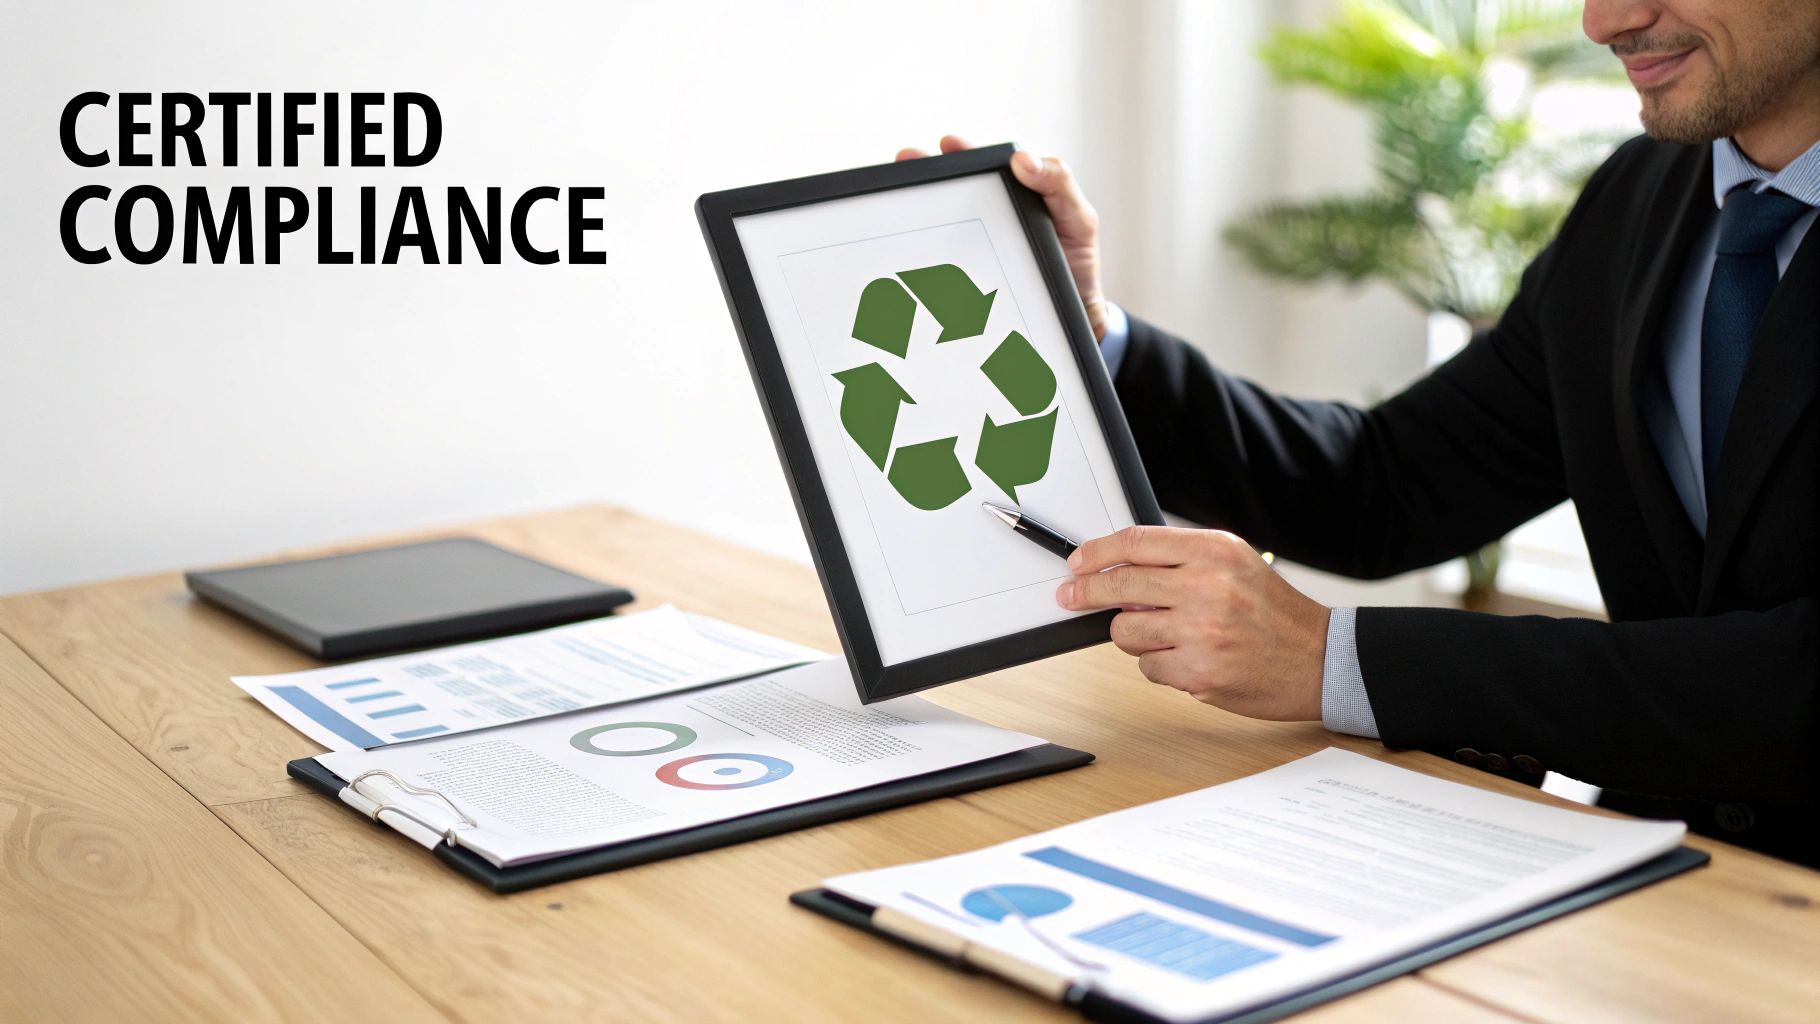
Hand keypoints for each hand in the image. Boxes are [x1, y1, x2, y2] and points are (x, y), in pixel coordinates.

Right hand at [896, 135, 1107, 339]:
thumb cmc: (1076, 262)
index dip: (960, 152)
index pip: (981, 166)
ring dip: (916, 209)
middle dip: (923, 171)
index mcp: (1012, 194)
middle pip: (950, 188)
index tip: (946, 144)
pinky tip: (907, 248)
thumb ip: (1059, 185)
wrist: (1074, 316)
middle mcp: (987, 215)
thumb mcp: (1078, 218)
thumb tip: (1021, 159)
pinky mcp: (966, 276)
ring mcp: (973, 245)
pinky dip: (921, 254)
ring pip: (938, 221)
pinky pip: (941, 261)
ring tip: (898, 198)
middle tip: (906, 160)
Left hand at [1054, 525, 1329, 720]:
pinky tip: (1189, 659)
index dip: (1097, 552)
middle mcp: (1206, 587)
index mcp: (1214, 552)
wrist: (1319, 659)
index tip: (1078, 562)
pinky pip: (1147, 667)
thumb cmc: (1274, 612)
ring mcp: (1200, 632)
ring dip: (1135, 634)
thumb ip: (1180, 561)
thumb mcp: (1235, 564)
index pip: (1136, 543)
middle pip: (1119, 585)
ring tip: (1169, 635)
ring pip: (1125, 630)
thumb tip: (1117, 569)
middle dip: (1085, 592)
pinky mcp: (1197, 672)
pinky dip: (1159, 665)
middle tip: (1071, 596)